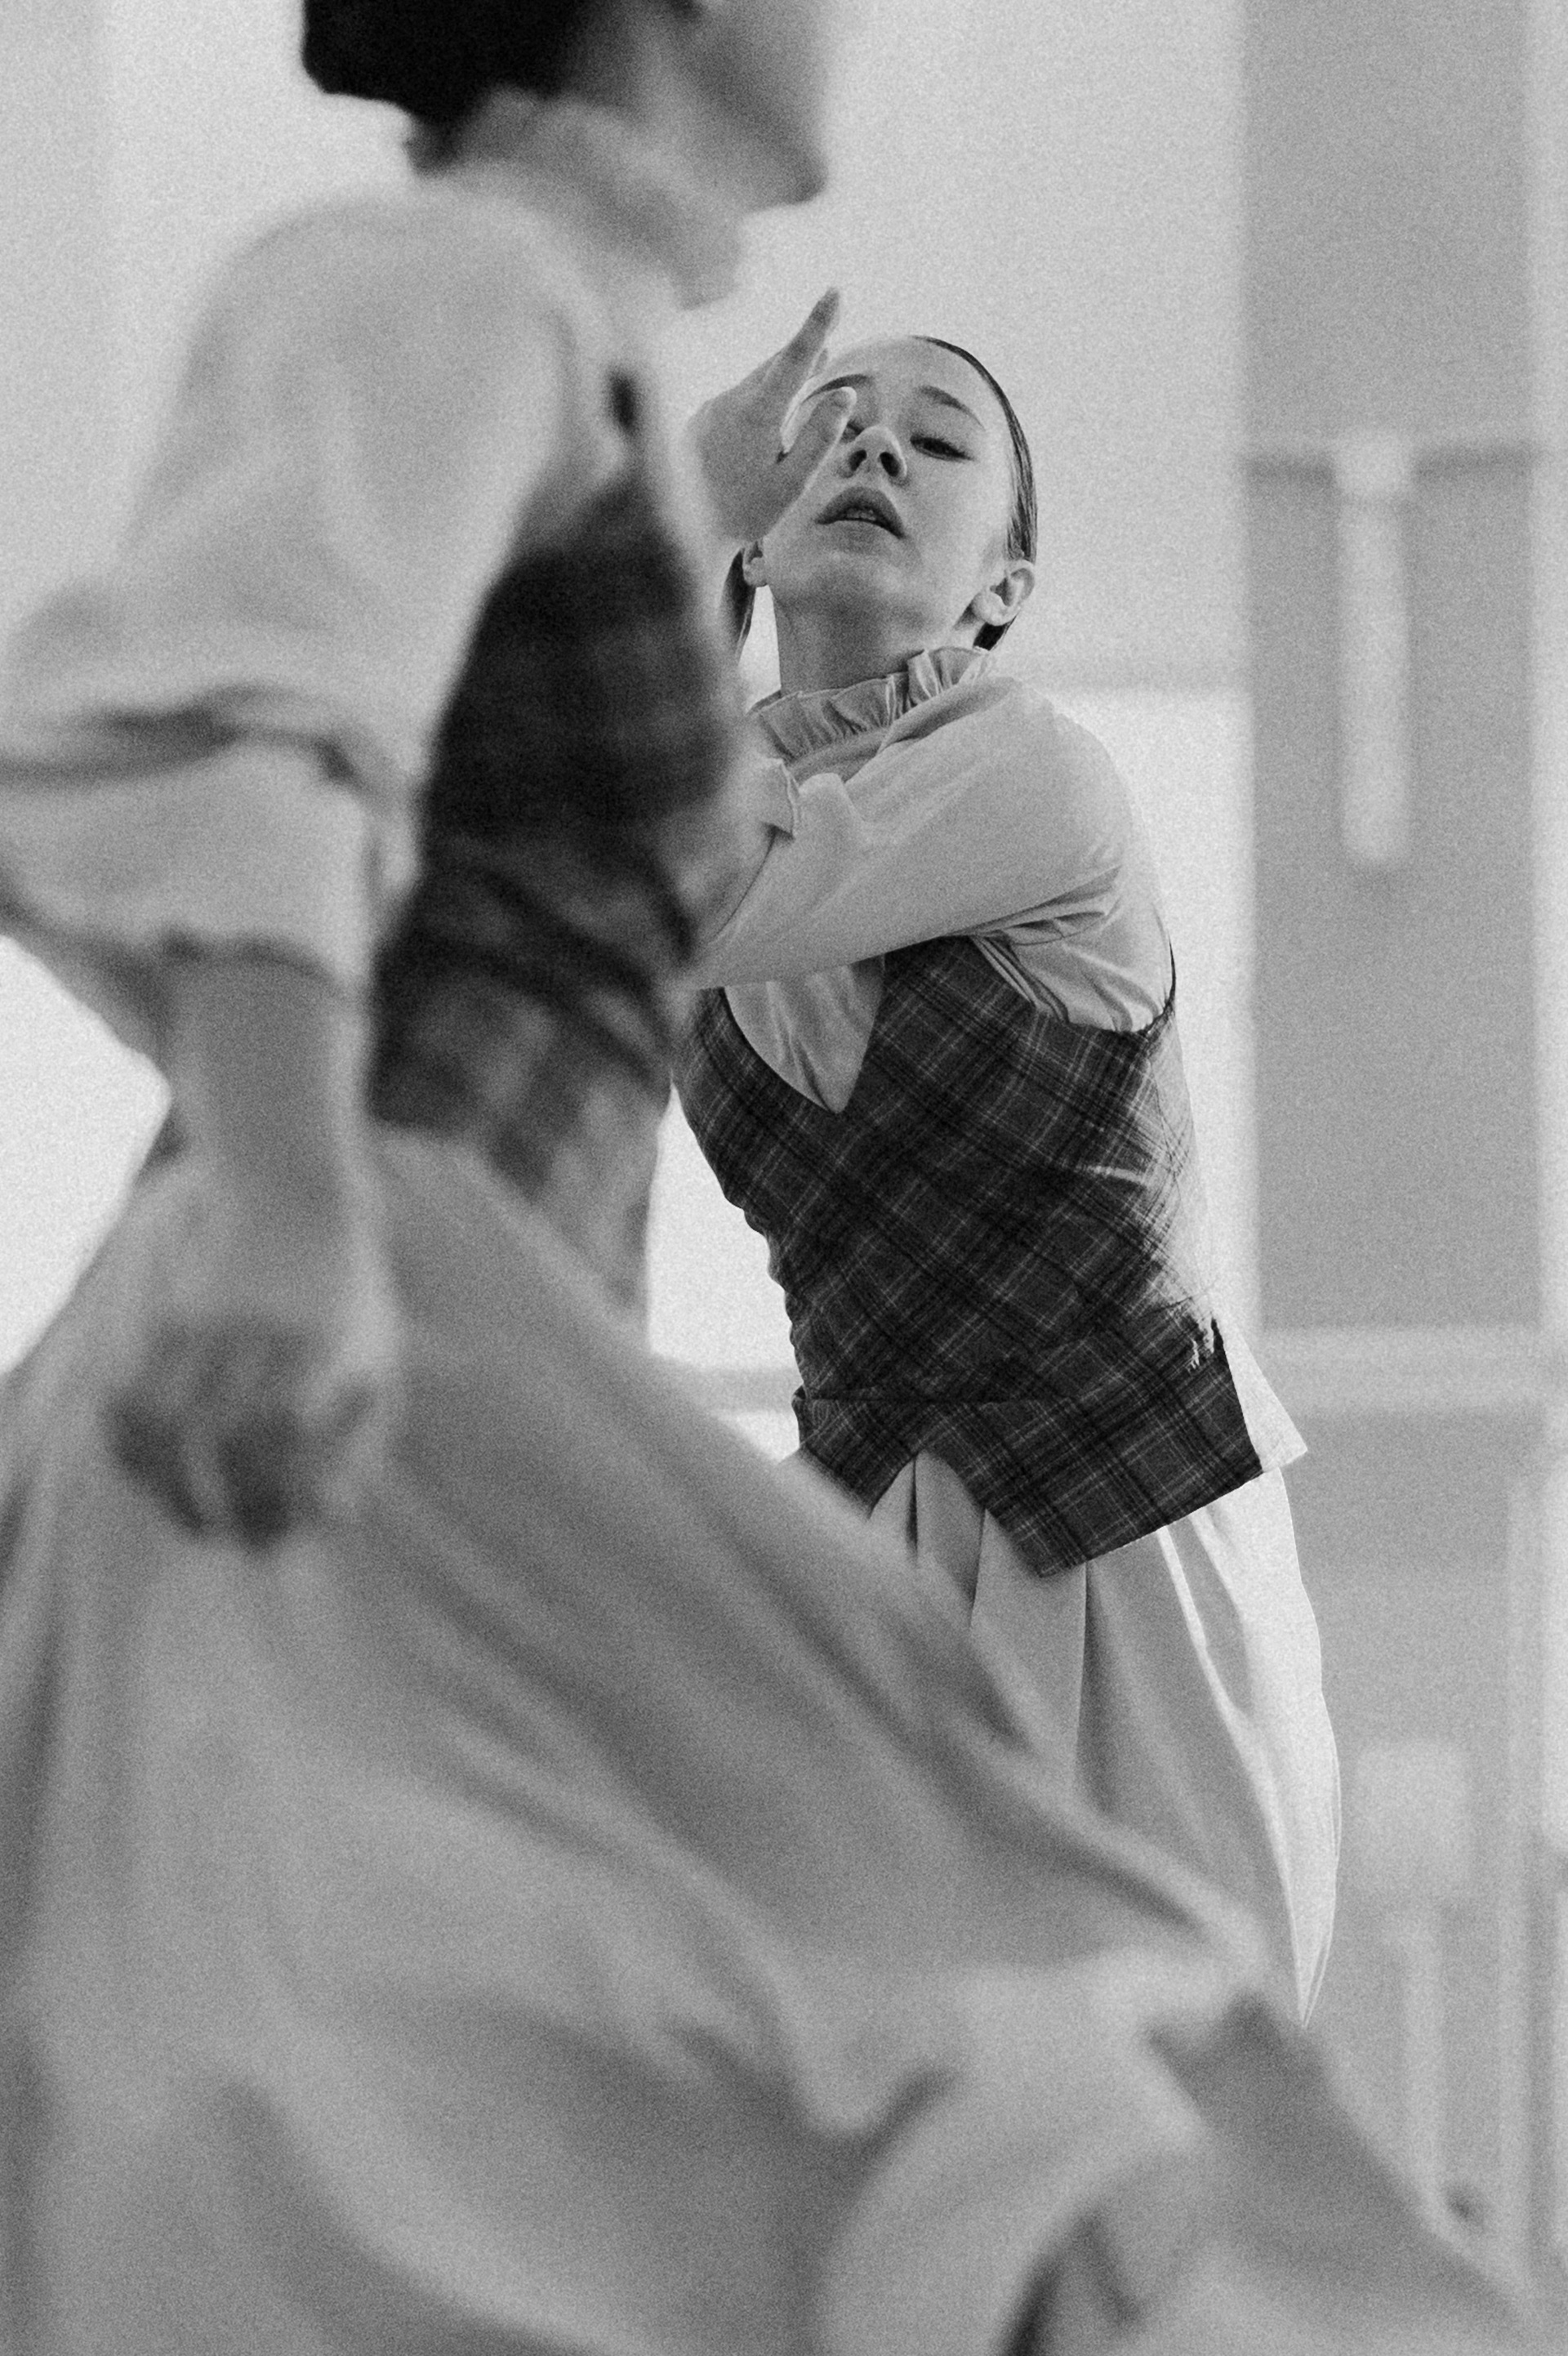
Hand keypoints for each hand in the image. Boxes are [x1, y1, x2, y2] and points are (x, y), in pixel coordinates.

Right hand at [108, 1168, 397, 1548]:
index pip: (299, 1442)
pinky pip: (135, 1395)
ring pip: (173, 1426)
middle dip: (222, 1502)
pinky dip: (130, 1441)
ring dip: (167, 1482)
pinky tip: (145, 1464)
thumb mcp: (378, 1367)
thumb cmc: (348, 1309)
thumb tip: (330, 1516)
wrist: (299, 1202)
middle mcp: (277, 1337)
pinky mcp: (177, 1318)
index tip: (276, 1527)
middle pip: (234, 1441)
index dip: (280, 1496)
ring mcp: (221, 1325)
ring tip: (181, 1506)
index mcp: (338, 1352)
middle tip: (217, 1528)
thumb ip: (361, 1446)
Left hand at [685, 288, 855, 548]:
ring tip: (811, 364)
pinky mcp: (699, 418)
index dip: (817, 323)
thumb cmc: (743, 513)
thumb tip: (844, 396)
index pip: (794, 357)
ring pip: (755, 381)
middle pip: (775, 365)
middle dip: (803, 351)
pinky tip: (764, 420)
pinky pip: (737, 398)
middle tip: (828, 335)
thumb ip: (819, 438)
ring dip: (782, 377)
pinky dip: (758, 398)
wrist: (681, 533)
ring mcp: (711, 408)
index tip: (834, 291)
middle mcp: (730, 401)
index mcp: (757, 414)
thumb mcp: (791, 483)